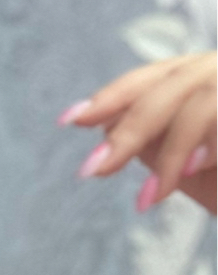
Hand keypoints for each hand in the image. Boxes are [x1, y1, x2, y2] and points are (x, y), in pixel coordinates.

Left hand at [57, 52, 215, 215]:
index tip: (71, 120)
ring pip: (200, 106)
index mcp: (201, 76)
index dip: (111, 97)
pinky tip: (196, 171)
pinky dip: (209, 148)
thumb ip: (153, 142)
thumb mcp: (187, 163)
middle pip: (172, 90)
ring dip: (173, 154)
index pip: (150, 79)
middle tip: (93, 170)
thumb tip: (106, 132)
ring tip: (151, 199)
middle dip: (130, 131)